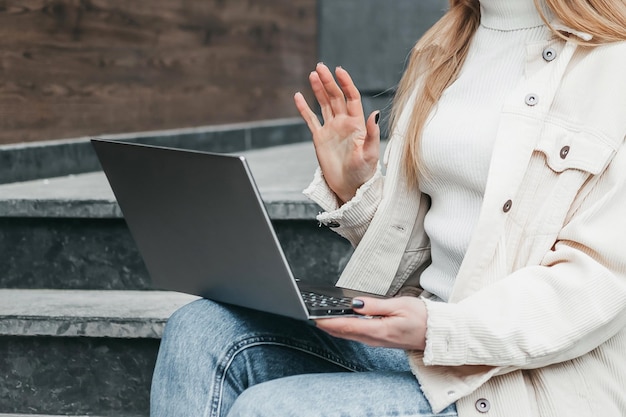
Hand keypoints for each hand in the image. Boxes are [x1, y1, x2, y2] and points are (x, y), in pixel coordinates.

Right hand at [294, 63, 380, 203]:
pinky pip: (311, 120)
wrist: (351, 187)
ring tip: (313, 74)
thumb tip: (375, 112)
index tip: (338, 70)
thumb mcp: (370, 152)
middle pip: (335, 97)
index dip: (345, 83)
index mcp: (357, 124)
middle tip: (320, 67)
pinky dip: (304, 108)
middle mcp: (344, 123)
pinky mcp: (320, 138)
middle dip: (328, 82)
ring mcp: (331, 129)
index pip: (351, 97)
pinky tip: (298, 96)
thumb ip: (372, 132)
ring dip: (318, 89)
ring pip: (323, 104)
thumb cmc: (364, 172)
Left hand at [315, 297, 427, 350]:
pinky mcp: (380, 340)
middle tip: (311, 315)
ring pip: (349, 335)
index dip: (328, 322)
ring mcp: (377, 341)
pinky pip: (357, 335)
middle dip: (327, 325)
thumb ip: (375, 306)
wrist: (438, 334)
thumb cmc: (423, 318)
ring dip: (335, 327)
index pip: (347, 327)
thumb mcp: (400, 306)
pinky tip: (340, 323)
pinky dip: (345, 329)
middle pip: (344, 333)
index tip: (314, 317)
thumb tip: (355, 304)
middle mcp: (375, 338)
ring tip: (321, 317)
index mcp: (379, 330)